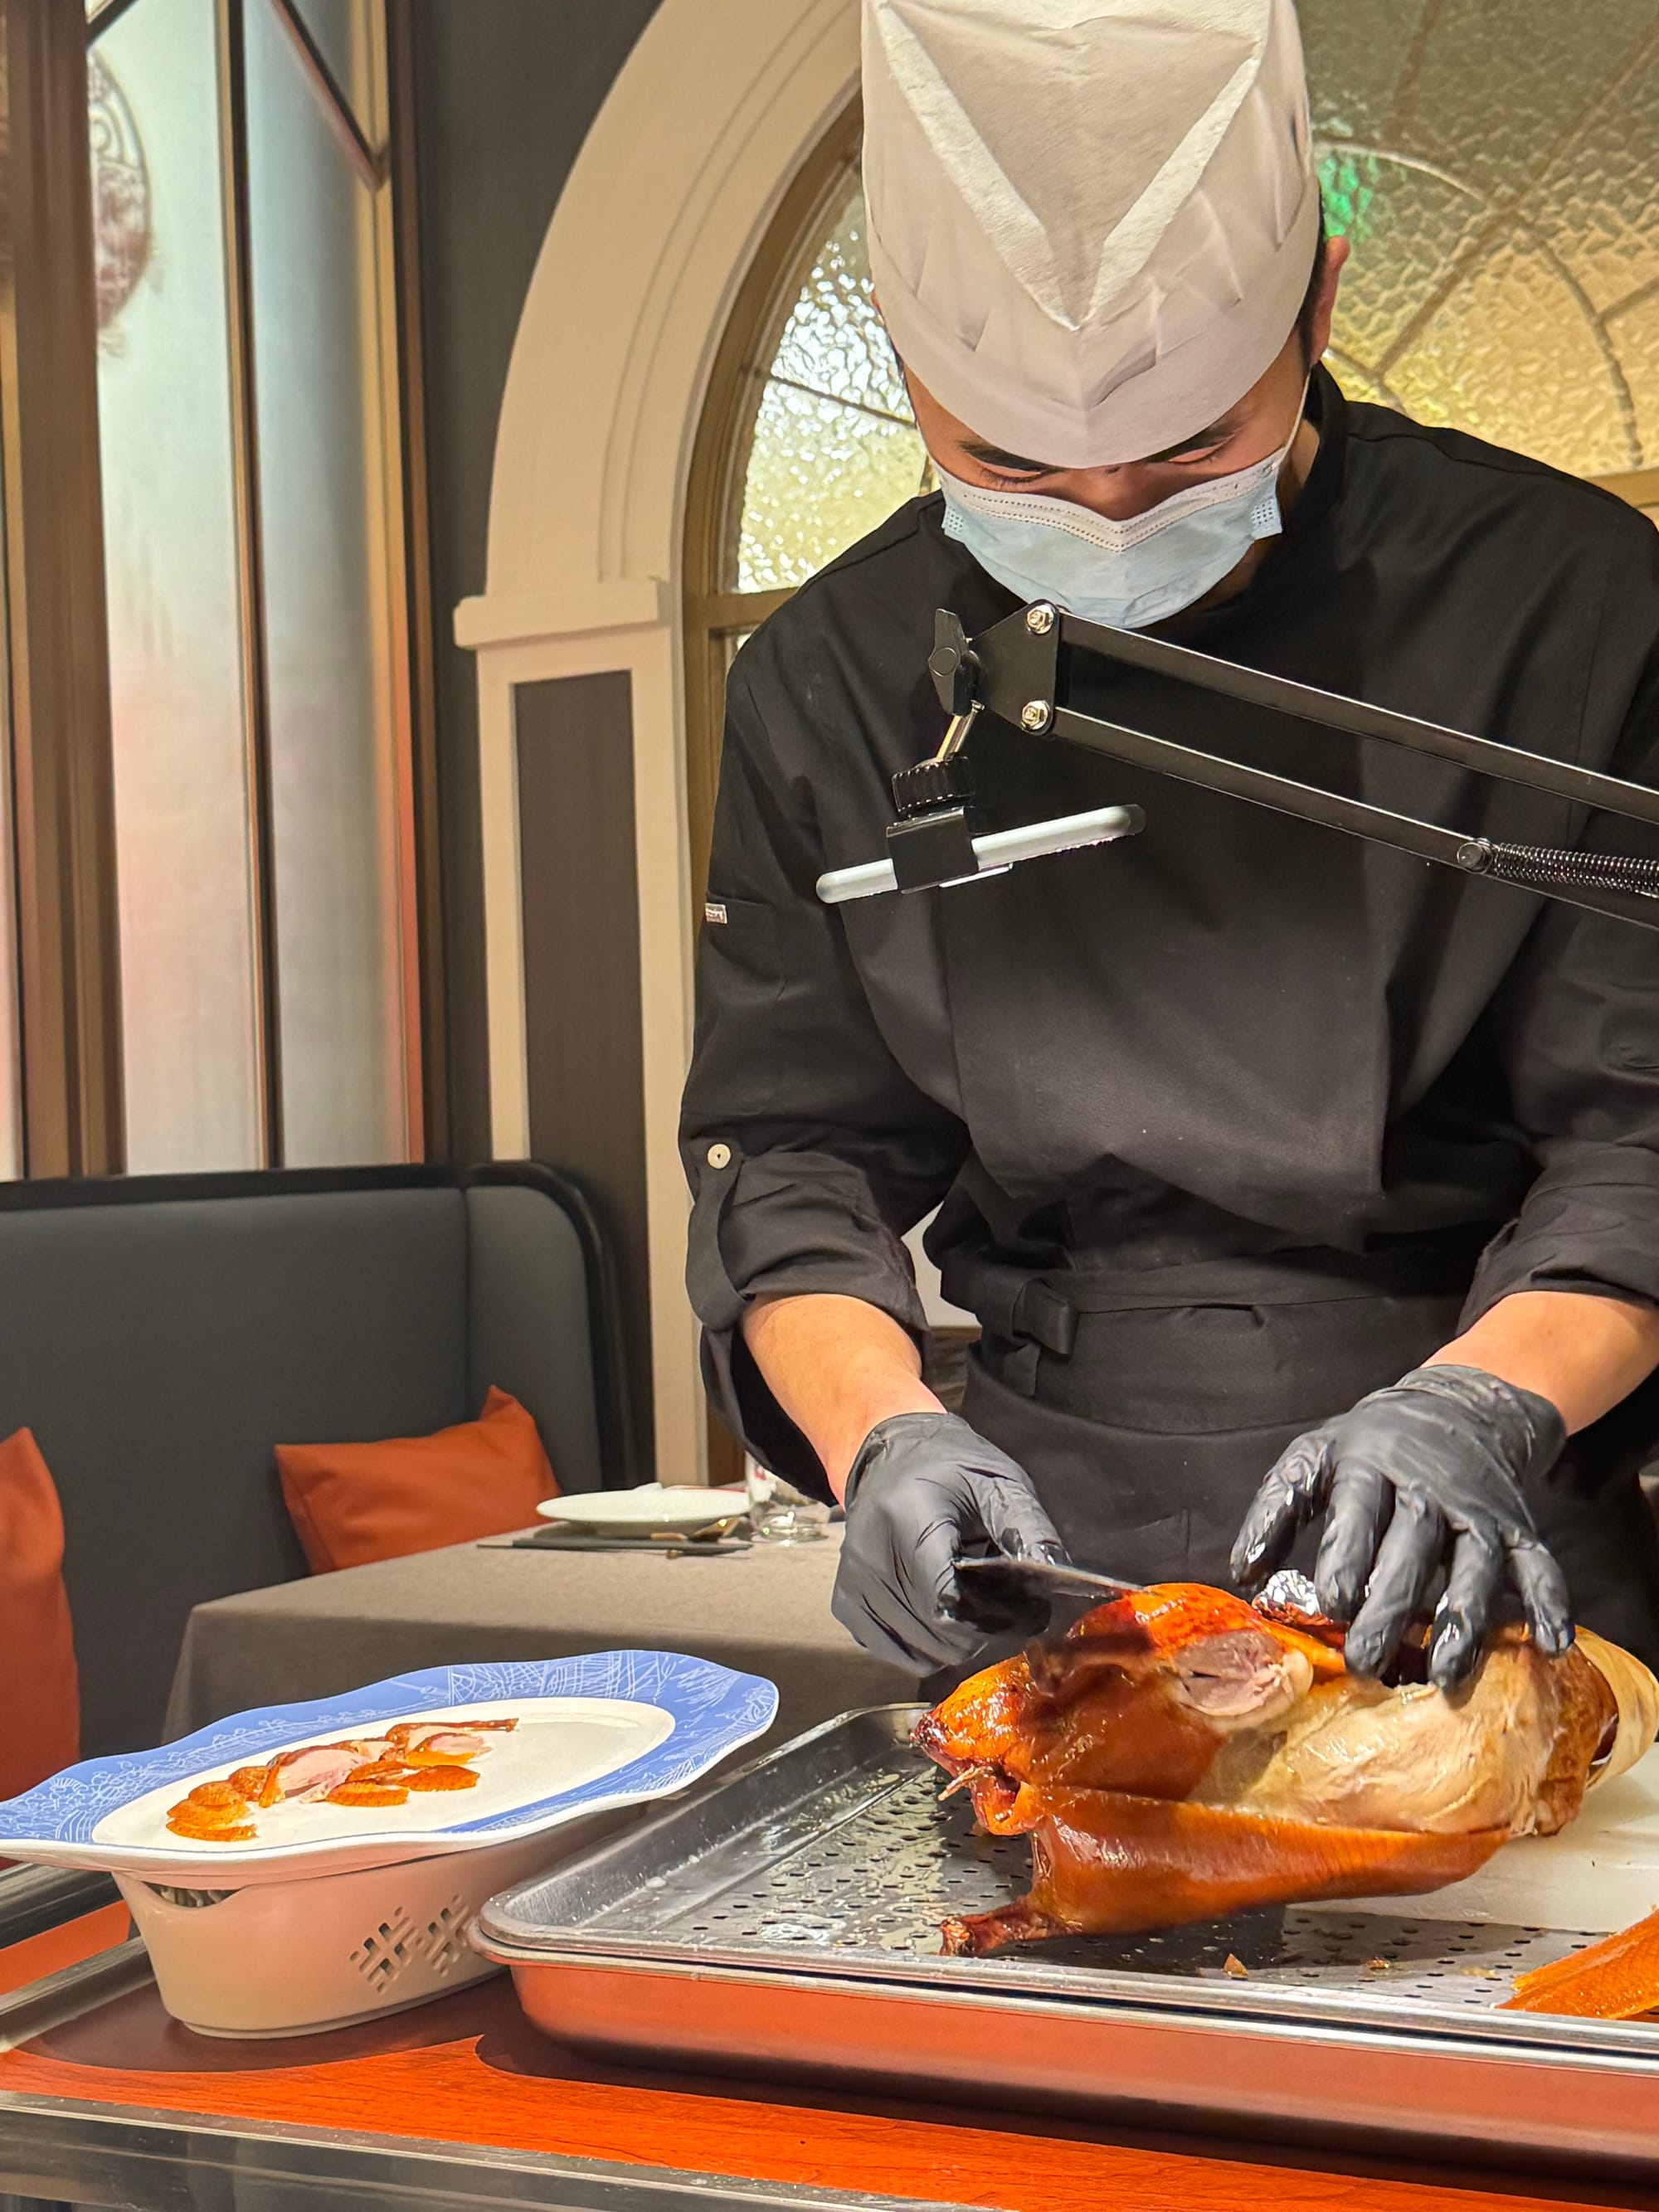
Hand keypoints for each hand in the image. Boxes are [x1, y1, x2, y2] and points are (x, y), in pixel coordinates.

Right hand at [831, 1412, 1064, 1672]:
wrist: (890, 1456)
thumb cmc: (950, 1468)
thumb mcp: (1000, 1483)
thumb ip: (1030, 1530)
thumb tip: (1059, 1579)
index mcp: (908, 1517)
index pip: (949, 1602)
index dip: (997, 1617)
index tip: (1028, 1609)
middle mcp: (871, 1555)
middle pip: (938, 1633)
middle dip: (985, 1630)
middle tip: (1007, 1604)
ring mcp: (854, 1583)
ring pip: (922, 1651)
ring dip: (959, 1640)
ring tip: (973, 1600)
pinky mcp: (846, 1604)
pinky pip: (897, 1653)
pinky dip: (928, 1646)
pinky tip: (941, 1612)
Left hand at [1230, 1365, 1571, 1690]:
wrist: (1458, 1408)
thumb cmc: (1370, 1446)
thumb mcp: (1313, 1458)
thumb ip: (1275, 1512)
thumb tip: (1243, 1574)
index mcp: (1370, 1467)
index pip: (1358, 1514)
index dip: (1346, 1559)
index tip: (1331, 1605)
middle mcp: (1429, 1490)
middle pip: (1411, 1551)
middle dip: (1390, 1609)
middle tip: (1366, 1663)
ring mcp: (1479, 1511)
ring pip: (1476, 1567)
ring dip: (1462, 1622)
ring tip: (1444, 1674)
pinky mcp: (1518, 1529)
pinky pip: (1540, 1567)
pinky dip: (1550, 1605)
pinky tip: (1550, 1647)